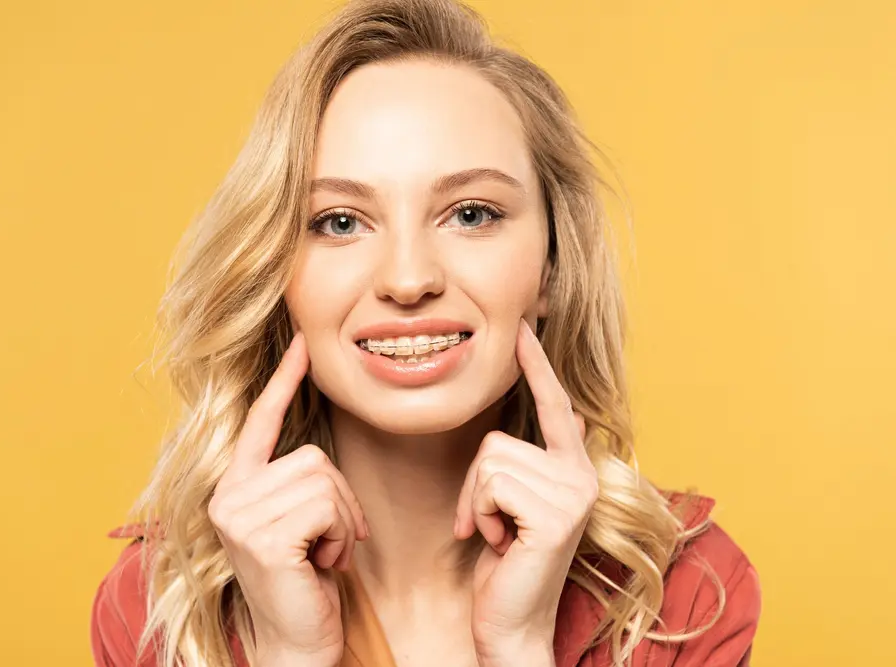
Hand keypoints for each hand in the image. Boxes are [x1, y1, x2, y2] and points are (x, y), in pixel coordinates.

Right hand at [208, 333, 369, 666]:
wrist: (298, 644)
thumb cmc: (306, 583)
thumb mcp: (298, 523)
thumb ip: (296, 483)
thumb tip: (317, 453)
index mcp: (235, 488)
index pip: (261, 423)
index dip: (283, 381)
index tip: (302, 343)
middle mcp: (228, 496)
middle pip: (312, 456)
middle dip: (339, 499)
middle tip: (329, 542)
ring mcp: (239, 516)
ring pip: (324, 479)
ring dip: (342, 520)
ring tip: (323, 554)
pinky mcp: (262, 537)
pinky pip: (327, 505)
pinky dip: (341, 535)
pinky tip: (323, 564)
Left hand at [454, 319, 597, 665]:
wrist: (510, 624)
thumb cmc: (504, 565)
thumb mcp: (510, 505)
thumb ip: (520, 465)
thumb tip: (530, 425)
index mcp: (573, 469)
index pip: (553, 405)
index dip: (535, 366)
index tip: (523, 327)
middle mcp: (581, 475)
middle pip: (497, 439)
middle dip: (474, 485)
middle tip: (488, 525)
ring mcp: (573, 493)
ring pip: (490, 460)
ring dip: (476, 502)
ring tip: (497, 535)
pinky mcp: (556, 513)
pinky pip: (491, 483)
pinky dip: (480, 514)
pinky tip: (498, 543)